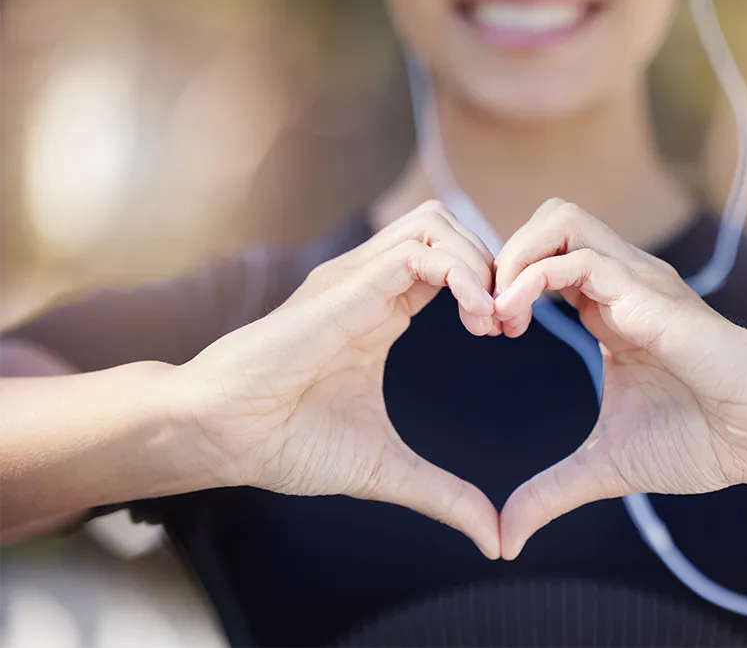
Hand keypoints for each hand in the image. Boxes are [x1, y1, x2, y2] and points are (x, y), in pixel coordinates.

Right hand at [173, 201, 501, 557]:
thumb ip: (445, 494)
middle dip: (493, 263)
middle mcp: (370, 283)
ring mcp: (354, 279)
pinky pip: (415, 253)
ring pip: (435, 223)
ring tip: (491, 319)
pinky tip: (476, 317)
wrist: (220, 438)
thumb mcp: (386, 468)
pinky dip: (460, 273)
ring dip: (479, 262)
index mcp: (381, 309)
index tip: (508, 334)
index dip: (489, 285)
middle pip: (447, 225)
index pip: (449, 261)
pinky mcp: (342, 288)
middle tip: (508, 322)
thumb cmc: (286, 443)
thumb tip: (496, 540)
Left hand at [492, 200, 746, 558]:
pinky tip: (516, 320)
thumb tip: (505, 537)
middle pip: (548, 219)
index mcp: (609, 309)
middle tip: (487, 316)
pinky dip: (534, 278)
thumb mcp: (606, 465)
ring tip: (499, 315)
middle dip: (503, 257)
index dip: (505, 285)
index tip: (487, 332)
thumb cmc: (702, 440)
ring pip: (560, 219)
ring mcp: (638, 282)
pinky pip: (580, 260)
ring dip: (514, 258)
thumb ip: (552, 490)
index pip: (545, 258)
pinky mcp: (652, 297)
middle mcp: (622, 283)